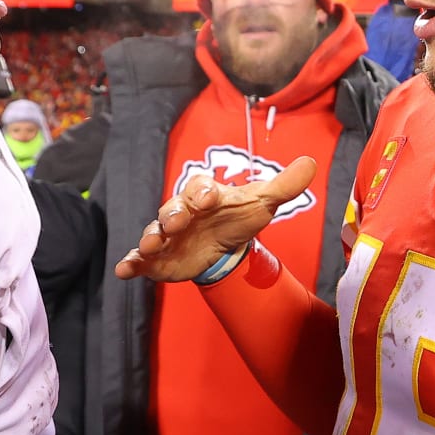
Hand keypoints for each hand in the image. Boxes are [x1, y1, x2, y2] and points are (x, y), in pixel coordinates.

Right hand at [114, 157, 316, 281]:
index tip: (209, 198)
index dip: (203, 192)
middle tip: (175, 224)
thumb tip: (311, 162)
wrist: (225, 245)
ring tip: (149, 246)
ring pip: (154, 234)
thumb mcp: (262, 202)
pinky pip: (140, 259)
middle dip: (172, 216)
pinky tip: (124, 271)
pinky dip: (130, 264)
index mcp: (203, 194)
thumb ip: (284, 185)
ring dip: (149, 239)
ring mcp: (167, 236)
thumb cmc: (238, 217)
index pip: (200, 188)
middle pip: (171, 210)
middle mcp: (181, 212)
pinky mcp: (158, 258)